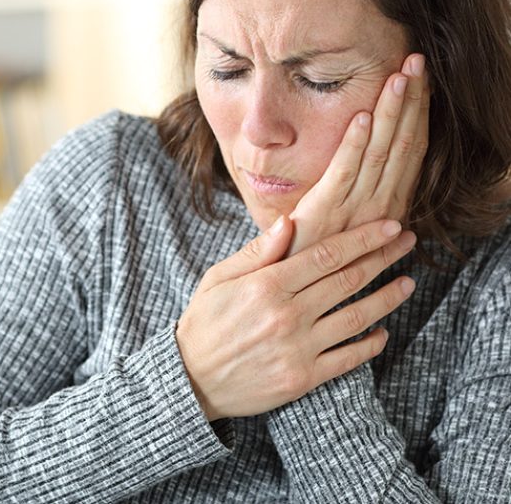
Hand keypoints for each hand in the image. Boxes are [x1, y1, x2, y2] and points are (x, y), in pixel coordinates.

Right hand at [176, 216, 415, 421]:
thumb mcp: (220, 277)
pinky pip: (347, 359)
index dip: (363, 238)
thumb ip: (257, 251)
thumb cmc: (205, 321)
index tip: (389, 226)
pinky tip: (383, 332)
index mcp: (267, 285)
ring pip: (355, 317)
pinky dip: (370, 344)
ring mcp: (298, 348)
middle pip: (348, 280)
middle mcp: (287, 314)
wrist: (192, 379)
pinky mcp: (303, 378)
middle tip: (408, 243)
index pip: (326, 254)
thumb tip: (290, 221)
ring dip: (387, 298)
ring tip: (408, 283)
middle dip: (383, 257)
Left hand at [287, 53, 428, 255]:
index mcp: (389, 206)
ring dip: (391, 113)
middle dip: (411, 101)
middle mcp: (380, 205)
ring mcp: (354, 208)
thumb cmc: (322, 254)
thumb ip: (375, 218)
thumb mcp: (356, 231)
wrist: (297, 289)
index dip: (419, 113)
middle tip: (418, 61)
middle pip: (402, 144)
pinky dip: (353, 143)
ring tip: (400, 76)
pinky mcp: (325, 211)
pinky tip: (362, 115)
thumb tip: (406, 229)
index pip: (411, 151)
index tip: (423, 79)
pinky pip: (344, 171)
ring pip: (379, 152)